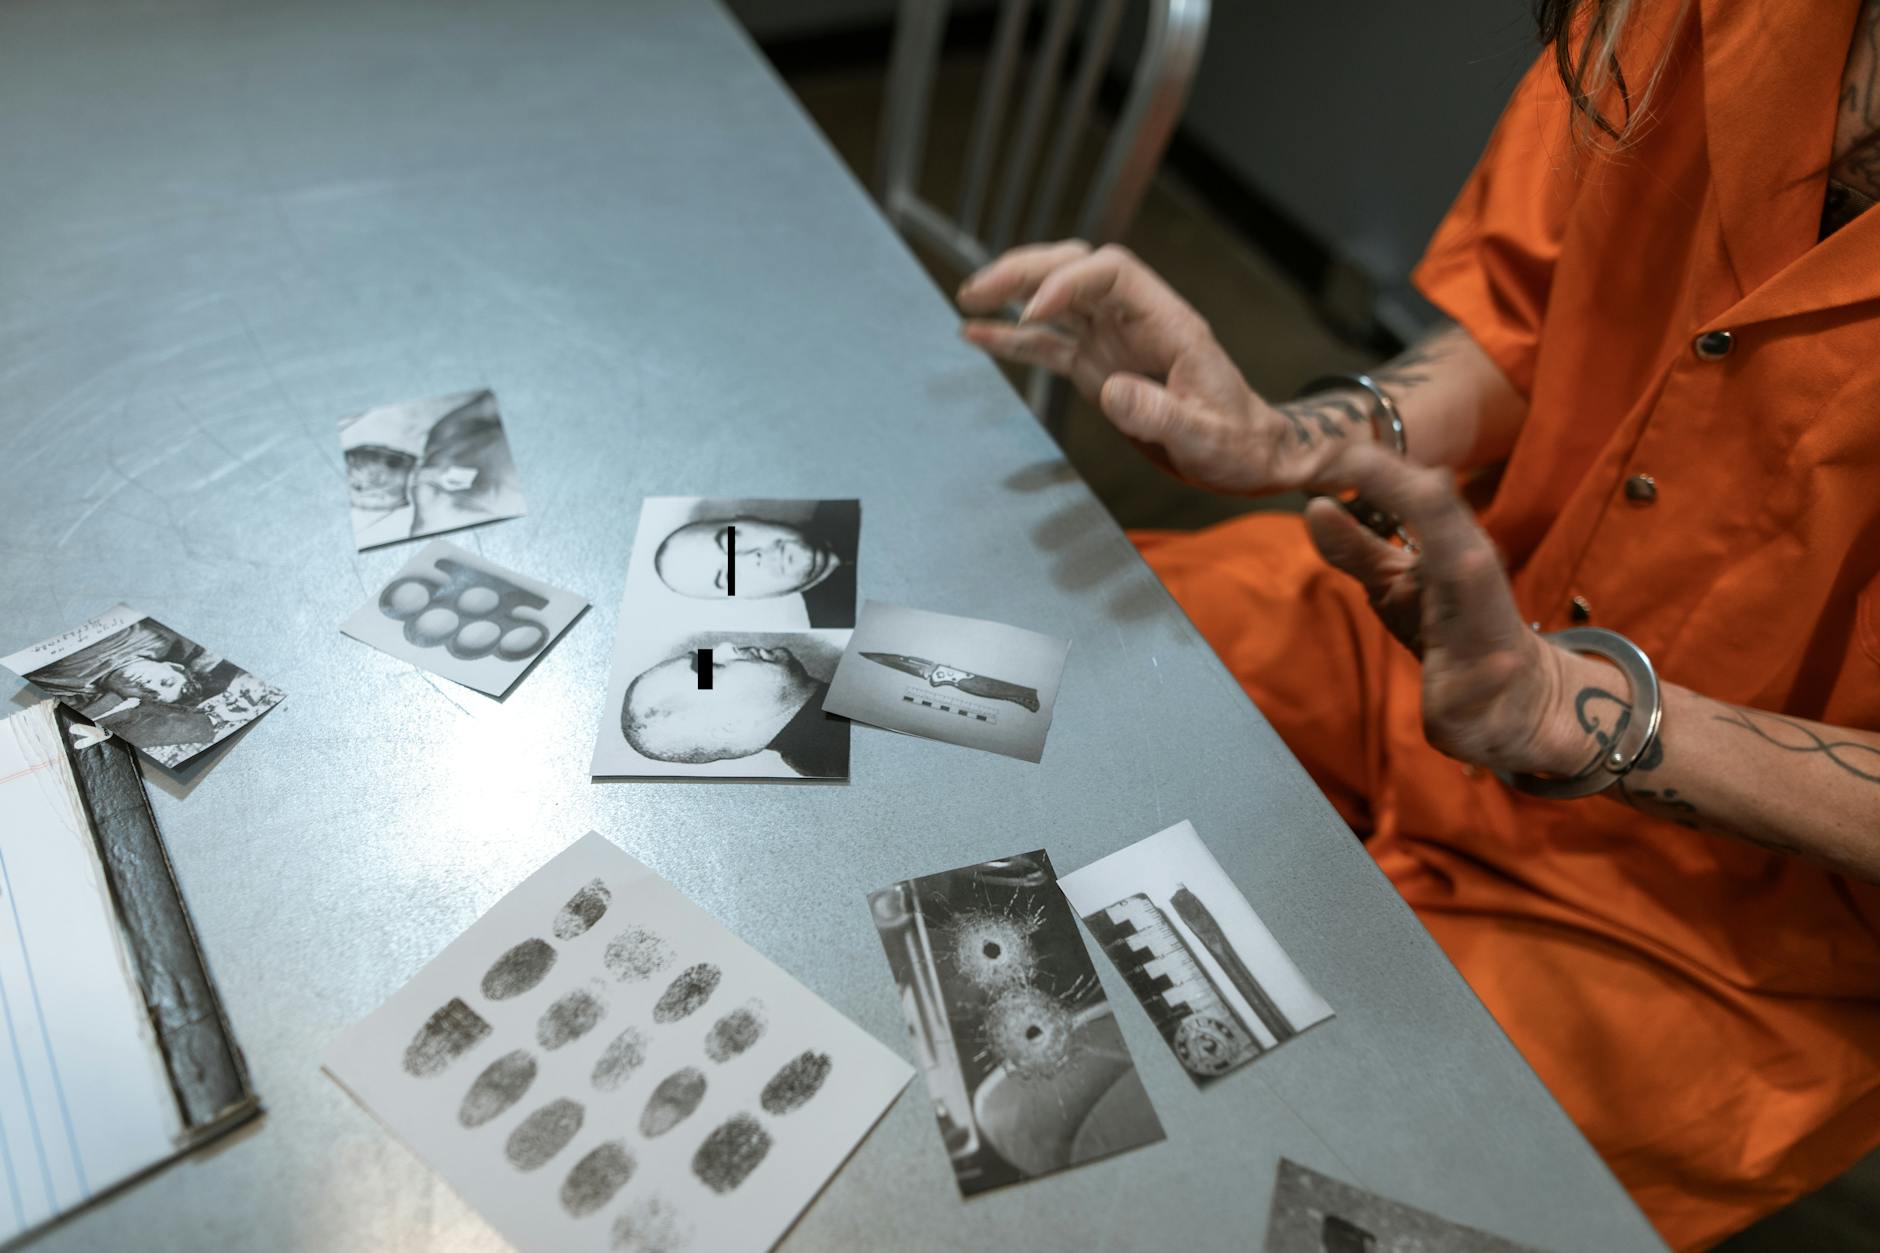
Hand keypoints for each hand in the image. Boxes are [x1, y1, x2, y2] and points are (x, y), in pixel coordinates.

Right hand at [957, 241, 1339, 494]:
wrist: (1243, 451)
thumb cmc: (1234, 440)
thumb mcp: (1204, 434)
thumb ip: (1159, 413)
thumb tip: (1111, 392)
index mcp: (1167, 321)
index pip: (1112, 274)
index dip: (1068, 282)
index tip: (1032, 311)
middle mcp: (1135, 319)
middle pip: (1076, 269)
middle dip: (1026, 271)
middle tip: (979, 289)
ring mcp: (1112, 339)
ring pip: (1056, 297)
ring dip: (1011, 292)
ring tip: (968, 299)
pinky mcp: (1095, 365)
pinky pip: (1048, 342)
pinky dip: (1011, 337)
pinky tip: (974, 334)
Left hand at [1302, 443, 1595, 776]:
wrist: (1517, 704)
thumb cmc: (1452, 630)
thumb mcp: (1400, 584)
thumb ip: (1359, 548)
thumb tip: (1316, 505)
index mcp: (1453, 545)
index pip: (1422, 497)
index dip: (1379, 470)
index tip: (1329, 450)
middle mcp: (1475, 576)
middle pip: (1452, 529)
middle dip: (1414, 494)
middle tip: (1358, 459)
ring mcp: (1490, 631)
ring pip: (1476, 590)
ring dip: (1460, 560)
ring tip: (1436, 511)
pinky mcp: (1488, 691)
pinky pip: (1480, 683)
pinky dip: (1482, 675)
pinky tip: (1494, 661)